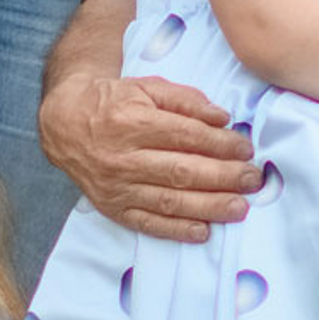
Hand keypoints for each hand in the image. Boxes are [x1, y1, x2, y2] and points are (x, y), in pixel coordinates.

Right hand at [39, 67, 259, 245]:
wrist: (66, 124)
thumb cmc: (114, 103)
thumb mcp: (147, 87)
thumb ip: (186, 100)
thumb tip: (222, 118)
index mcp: (133, 122)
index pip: (185, 136)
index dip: (220, 144)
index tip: (246, 149)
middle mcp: (123, 158)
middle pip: (181, 171)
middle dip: (223, 177)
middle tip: (252, 180)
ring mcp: (117, 187)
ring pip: (169, 201)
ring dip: (208, 206)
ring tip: (239, 208)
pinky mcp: (112, 207)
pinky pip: (147, 223)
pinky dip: (176, 230)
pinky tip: (203, 232)